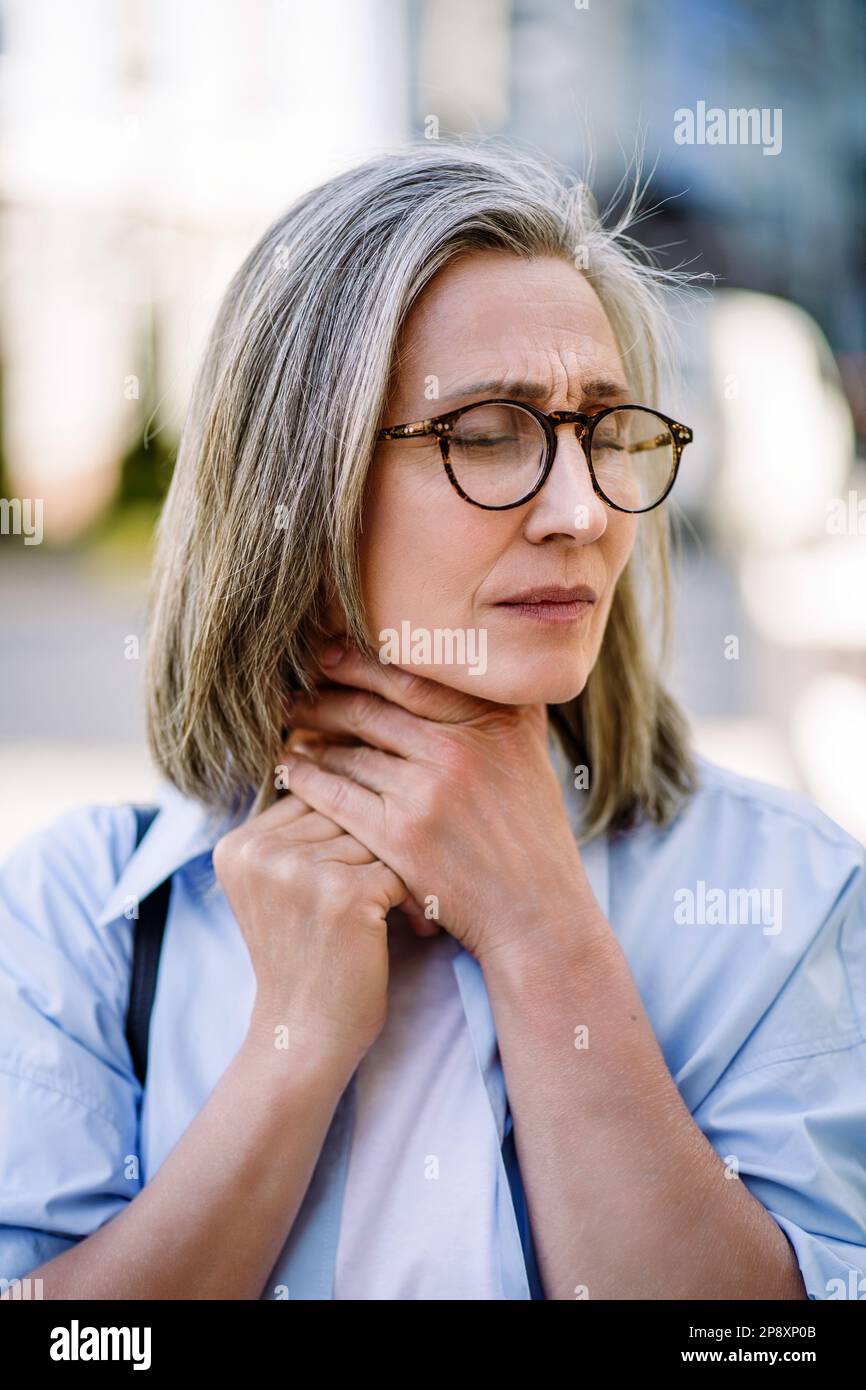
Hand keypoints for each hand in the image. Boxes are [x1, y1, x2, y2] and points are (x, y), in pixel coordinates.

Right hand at [213, 791, 414, 1065]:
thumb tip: (342, 758)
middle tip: (393, 888)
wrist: (305, 1035)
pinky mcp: (343, 893)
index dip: (345, 832)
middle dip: (375, 848)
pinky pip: (398, 867)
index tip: (354, 874)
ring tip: (404, 909)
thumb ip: (296, 831)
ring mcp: (300, 871)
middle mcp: (260, 852)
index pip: (311, 798)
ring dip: (398, 871)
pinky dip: (413, 897)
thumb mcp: (278, 887)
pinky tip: (412, 926)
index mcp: (237, 845)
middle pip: (344, 812)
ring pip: (375, 836)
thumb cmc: (303, 957)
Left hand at [280, 639, 596, 963]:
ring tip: (289, 723)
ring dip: (311, 734)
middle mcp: (461, 748)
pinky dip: (306, 776)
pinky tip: (289, 766)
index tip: (327, 652)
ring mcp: (428, 792)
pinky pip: (336, 794)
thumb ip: (498, 705)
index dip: (359, 661)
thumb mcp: (528, 752)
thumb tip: (460, 654)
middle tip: (295, 684)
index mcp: (492, 720)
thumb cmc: (530, 830)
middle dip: (324, 694)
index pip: (410, 676)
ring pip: (349, 751)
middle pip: (371, 708)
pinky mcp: (401, 836)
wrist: (535, 910)